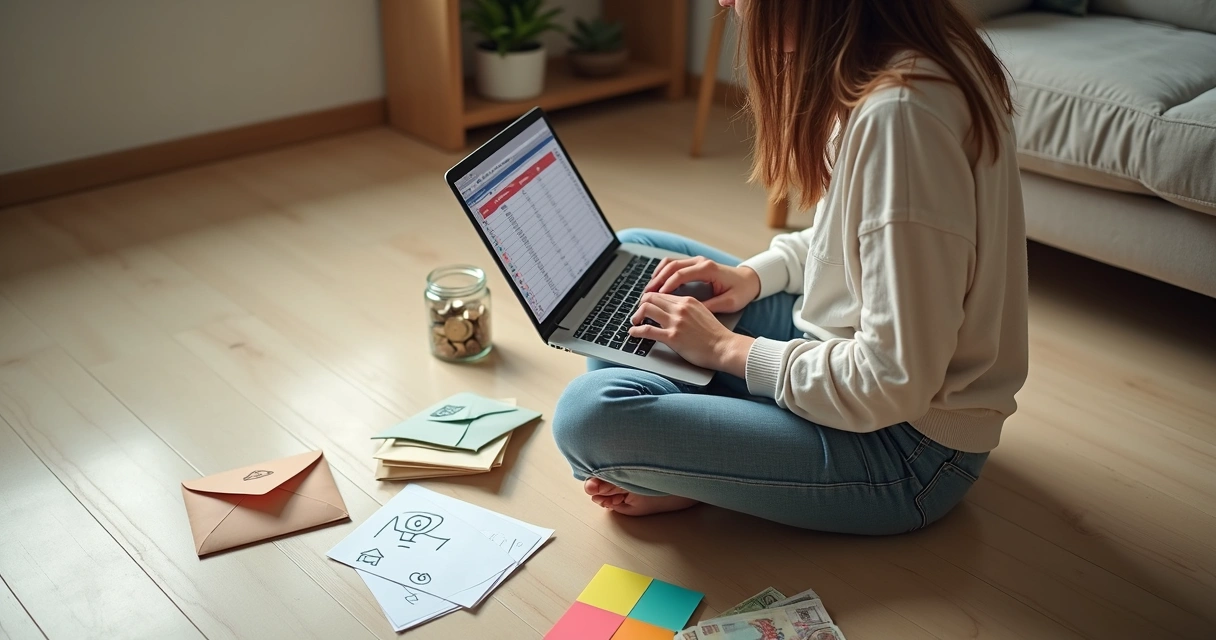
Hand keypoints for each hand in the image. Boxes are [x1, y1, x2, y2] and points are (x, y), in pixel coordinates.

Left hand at [630, 292, 753, 375]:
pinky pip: (647, 330)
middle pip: (651, 298)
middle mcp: (680, 308)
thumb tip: (672, 311)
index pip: (661, 293)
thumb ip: (687, 309)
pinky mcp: (672, 337)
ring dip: (636, 315)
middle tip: (638, 313)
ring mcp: (676, 322)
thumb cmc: (716, 335)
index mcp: (687, 300)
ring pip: (646, 309)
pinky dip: (636, 331)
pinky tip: (633, 333)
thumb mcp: (702, 313)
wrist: (724, 347)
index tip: (646, 305)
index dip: (650, 299)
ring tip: (635, 322)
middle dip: (641, 304)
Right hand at [644, 257, 760, 313]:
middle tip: (645, 295)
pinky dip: (663, 272)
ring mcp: (697, 261)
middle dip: (657, 280)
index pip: (681, 274)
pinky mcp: (696, 264)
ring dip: (658, 275)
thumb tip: (690, 312)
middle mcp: (701, 262)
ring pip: (671, 263)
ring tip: (648, 290)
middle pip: (672, 266)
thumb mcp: (728, 303)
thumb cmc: (741, 292)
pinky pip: (674, 264)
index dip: (666, 285)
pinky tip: (657, 283)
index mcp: (708, 270)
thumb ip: (710, 306)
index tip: (656, 297)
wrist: (751, 280)